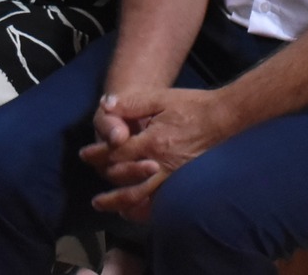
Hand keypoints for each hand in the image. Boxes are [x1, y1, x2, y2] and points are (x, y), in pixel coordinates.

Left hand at [80, 87, 229, 221]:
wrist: (223, 117)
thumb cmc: (191, 105)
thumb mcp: (160, 97)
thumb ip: (131, 103)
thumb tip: (104, 105)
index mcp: (152, 141)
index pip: (115, 152)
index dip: (97, 154)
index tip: (85, 154)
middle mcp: (160, 163)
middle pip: (123, 177)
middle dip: (103, 175)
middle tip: (90, 171)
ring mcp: (171, 175)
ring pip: (139, 195)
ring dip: (117, 202)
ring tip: (102, 205)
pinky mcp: (180, 181)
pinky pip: (158, 200)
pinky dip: (142, 208)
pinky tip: (132, 211)